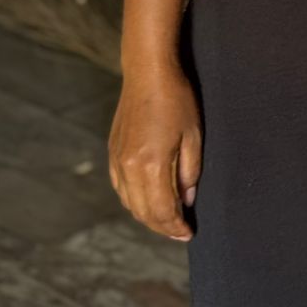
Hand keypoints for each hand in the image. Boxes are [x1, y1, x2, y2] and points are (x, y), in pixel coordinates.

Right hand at [109, 68, 202, 239]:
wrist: (148, 72)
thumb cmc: (176, 99)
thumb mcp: (193, 135)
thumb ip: (189, 172)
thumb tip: (187, 200)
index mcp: (150, 165)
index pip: (162, 210)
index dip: (175, 226)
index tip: (188, 233)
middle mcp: (128, 168)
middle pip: (143, 212)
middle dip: (163, 226)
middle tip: (180, 231)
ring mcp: (117, 161)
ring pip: (129, 203)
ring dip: (148, 216)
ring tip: (168, 218)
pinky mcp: (113, 153)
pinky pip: (121, 188)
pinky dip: (134, 200)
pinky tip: (149, 199)